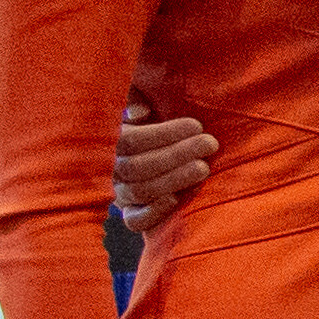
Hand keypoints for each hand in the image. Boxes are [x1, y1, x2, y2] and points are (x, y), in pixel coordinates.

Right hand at [112, 84, 215, 231]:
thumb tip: (141, 112)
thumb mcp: (142, 100)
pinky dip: (153, 213)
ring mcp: (118, 193)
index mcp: (109, 140)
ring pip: (139, 191)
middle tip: (210, 144)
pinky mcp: (131, 214)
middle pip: (136, 167)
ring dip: (174, 180)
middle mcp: (109, 168)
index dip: (164, 134)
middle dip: (176, 155)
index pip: (131, 140)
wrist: (154, 152)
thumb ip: (136, 97)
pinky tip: (175, 200)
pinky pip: (135, 221)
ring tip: (204, 168)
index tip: (196, 125)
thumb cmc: (153, 120)